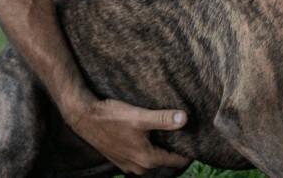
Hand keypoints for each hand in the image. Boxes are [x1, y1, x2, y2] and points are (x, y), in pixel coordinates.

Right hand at [64, 96, 189, 174]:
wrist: (84, 118)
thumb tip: (185, 119)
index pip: (175, 161)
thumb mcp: (140, 116)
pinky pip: (140, 161)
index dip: (188, 152)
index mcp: (146, 158)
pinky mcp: (119, 159)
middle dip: (175, 153)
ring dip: (160, 153)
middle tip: (186, 138)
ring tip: (170, 139)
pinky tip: (149, 139)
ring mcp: (127, 165)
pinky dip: (148, 153)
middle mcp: (137, 166)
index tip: (198, 142)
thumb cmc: (112, 116)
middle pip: (164, 163)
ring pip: (151, 163)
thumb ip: (163, 119)